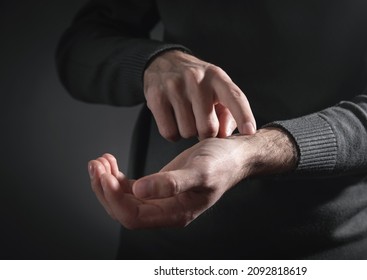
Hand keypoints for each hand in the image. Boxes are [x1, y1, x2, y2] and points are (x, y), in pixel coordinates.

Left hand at [88, 128, 296, 228]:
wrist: (235, 154)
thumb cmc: (222, 162)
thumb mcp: (200, 170)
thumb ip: (172, 183)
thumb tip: (139, 191)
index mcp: (175, 213)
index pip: (133, 216)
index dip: (114, 199)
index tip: (104, 175)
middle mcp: (166, 211)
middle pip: (123, 210)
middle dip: (105, 189)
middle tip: (96, 164)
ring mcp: (161, 200)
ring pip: (124, 199)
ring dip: (107, 182)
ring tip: (100, 160)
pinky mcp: (159, 187)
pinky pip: (130, 188)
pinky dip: (116, 176)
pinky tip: (111, 162)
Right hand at [143, 50, 255, 140]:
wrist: (163, 62)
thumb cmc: (198, 83)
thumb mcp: (217, 90)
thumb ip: (228, 114)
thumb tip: (223, 135)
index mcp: (217, 77)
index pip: (234, 97)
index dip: (243, 115)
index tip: (250, 131)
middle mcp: (196, 79)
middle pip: (208, 127)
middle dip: (206, 133)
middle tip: (202, 123)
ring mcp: (174, 87)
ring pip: (187, 132)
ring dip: (188, 132)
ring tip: (187, 117)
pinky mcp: (156, 96)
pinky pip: (169, 132)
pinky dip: (173, 133)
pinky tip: (174, 120)